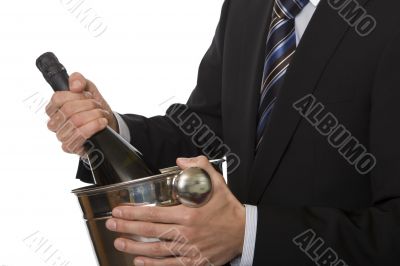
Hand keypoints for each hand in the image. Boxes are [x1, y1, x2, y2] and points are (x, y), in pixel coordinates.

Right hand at [45, 72, 117, 154]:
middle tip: (98, 106)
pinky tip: (101, 123)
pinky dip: (93, 127)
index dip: (77, 96)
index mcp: (55, 107)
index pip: (58, 98)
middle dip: (89, 105)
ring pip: (75, 123)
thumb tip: (75, 85)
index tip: (89, 96)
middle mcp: (54, 122)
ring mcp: (61, 136)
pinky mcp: (70, 147)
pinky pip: (78, 138)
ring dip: (93, 116)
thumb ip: (79, 80)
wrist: (108, 125)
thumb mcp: (88, 89)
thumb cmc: (94, 108)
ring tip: (102, 115)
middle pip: (68, 110)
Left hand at [105, 156, 245, 265]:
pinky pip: (170, 265)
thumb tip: (180, 160)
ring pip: (157, 251)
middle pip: (151, 231)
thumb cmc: (228, 208)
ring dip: (135, 247)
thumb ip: (198, 167)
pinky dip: (153, 265)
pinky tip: (139, 261)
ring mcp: (190, 249)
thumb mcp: (216, 183)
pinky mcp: (194, 261)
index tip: (119, 210)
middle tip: (111, 224)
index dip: (134, 213)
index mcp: (190, 214)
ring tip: (119, 242)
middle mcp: (187, 233)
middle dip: (128, 228)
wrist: (244, 232)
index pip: (155, 214)